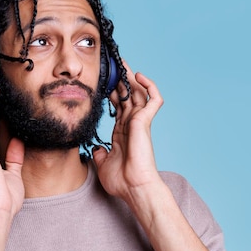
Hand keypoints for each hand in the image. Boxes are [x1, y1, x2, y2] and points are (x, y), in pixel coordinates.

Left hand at [92, 61, 163, 202]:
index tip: (103, 81)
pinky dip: (149, 86)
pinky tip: (139, 76)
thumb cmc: (121, 180)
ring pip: (139, 92)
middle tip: (112, 64)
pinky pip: (154, 99)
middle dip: (120, 79)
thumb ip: (100, 154)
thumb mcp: (103, 164)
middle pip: (128, 95)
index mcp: (122, 132)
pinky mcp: (146, 122)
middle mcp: (132, 124)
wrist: (133, 188)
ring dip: (131, 77)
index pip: (119, 106)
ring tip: (122, 63)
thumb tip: (96, 148)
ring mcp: (140, 122)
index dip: (112, 92)